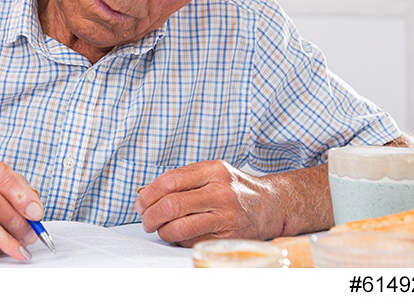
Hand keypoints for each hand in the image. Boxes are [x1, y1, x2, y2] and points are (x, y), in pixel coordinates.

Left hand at [134, 160, 283, 245]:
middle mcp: (221, 192)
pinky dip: (179, 241)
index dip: (148, 194)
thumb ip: (183, 179)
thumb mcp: (212, 172)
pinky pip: (193, 242)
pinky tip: (179, 235)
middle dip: (150, 215)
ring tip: (159, 229)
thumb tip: (146, 193)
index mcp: (213, 171)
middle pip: (172, 205)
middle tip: (145, 220)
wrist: (273, 205)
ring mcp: (227, 216)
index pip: (170, 181)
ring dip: (162, 231)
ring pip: (180, 227)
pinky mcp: (229, 238)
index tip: (141, 203)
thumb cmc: (235, 188)